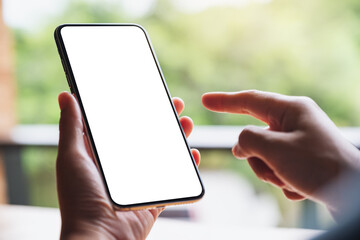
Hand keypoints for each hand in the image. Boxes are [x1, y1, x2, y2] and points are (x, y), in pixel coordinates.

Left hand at [56, 92, 199, 239]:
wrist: (101, 239)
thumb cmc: (80, 199)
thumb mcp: (71, 157)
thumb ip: (71, 127)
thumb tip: (66, 96)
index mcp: (102, 156)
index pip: (121, 126)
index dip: (135, 108)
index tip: (147, 92)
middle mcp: (122, 168)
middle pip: (146, 138)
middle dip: (161, 119)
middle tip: (174, 103)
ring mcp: (139, 183)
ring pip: (163, 155)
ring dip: (176, 138)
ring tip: (186, 123)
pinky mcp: (153, 198)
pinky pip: (173, 180)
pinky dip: (186, 167)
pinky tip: (192, 153)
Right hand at [202, 90, 359, 212]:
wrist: (356, 195)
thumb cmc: (320, 166)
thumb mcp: (275, 149)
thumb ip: (247, 140)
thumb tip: (239, 146)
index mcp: (291, 110)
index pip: (249, 100)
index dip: (224, 101)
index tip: (205, 100)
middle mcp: (295, 122)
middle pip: (256, 135)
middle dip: (258, 157)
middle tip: (272, 168)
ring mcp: (299, 141)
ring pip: (264, 154)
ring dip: (270, 172)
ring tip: (290, 179)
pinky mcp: (303, 159)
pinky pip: (278, 167)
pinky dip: (283, 180)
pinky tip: (301, 186)